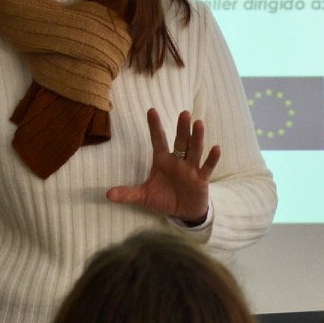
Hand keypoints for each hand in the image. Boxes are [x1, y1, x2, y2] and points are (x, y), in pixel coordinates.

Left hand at [106, 108, 218, 223]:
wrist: (183, 212)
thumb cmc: (165, 199)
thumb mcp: (144, 196)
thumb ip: (128, 194)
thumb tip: (107, 195)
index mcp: (163, 161)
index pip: (158, 140)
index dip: (155, 126)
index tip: (151, 110)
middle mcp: (178, 161)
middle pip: (180, 142)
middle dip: (182, 128)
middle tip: (184, 113)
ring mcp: (191, 169)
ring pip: (194, 150)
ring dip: (197, 138)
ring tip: (198, 124)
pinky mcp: (201, 179)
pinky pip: (207, 167)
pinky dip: (212, 159)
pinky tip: (216, 148)